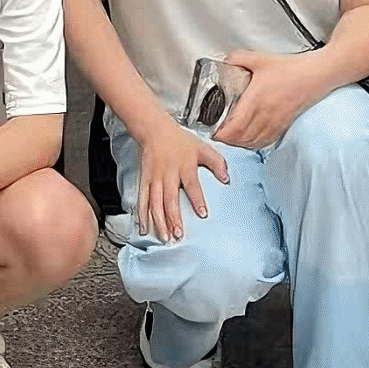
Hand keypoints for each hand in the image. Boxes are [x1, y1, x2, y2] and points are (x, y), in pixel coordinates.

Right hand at [130, 119, 230, 241]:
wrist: (154, 130)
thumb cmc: (179, 141)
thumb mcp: (202, 148)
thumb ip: (216, 163)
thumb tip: (226, 178)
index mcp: (184, 166)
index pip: (192, 185)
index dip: (197, 199)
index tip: (202, 214)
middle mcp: (168, 174)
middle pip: (169, 199)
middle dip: (173, 218)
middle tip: (178, 233)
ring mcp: (154, 179)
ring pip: (154, 203)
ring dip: (158, 221)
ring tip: (164, 237)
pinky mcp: (144, 180)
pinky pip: (142, 200)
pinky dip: (142, 215)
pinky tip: (144, 228)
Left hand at [214, 50, 319, 149]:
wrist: (313, 75)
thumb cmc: (289, 69)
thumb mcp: (259, 58)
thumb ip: (238, 58)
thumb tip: (225, 61)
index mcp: (255, 99)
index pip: (234, 126)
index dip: (220, 132)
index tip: (212, 128)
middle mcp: (264, 115)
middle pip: (240, 138)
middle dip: (226, 138)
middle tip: (217, 131)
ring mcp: (274, 122)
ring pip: (252, 142)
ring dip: (238, 142)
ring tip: (230, 135)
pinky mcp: (282, 125)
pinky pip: (265, 141)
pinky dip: (253, 142)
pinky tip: (249, 137)